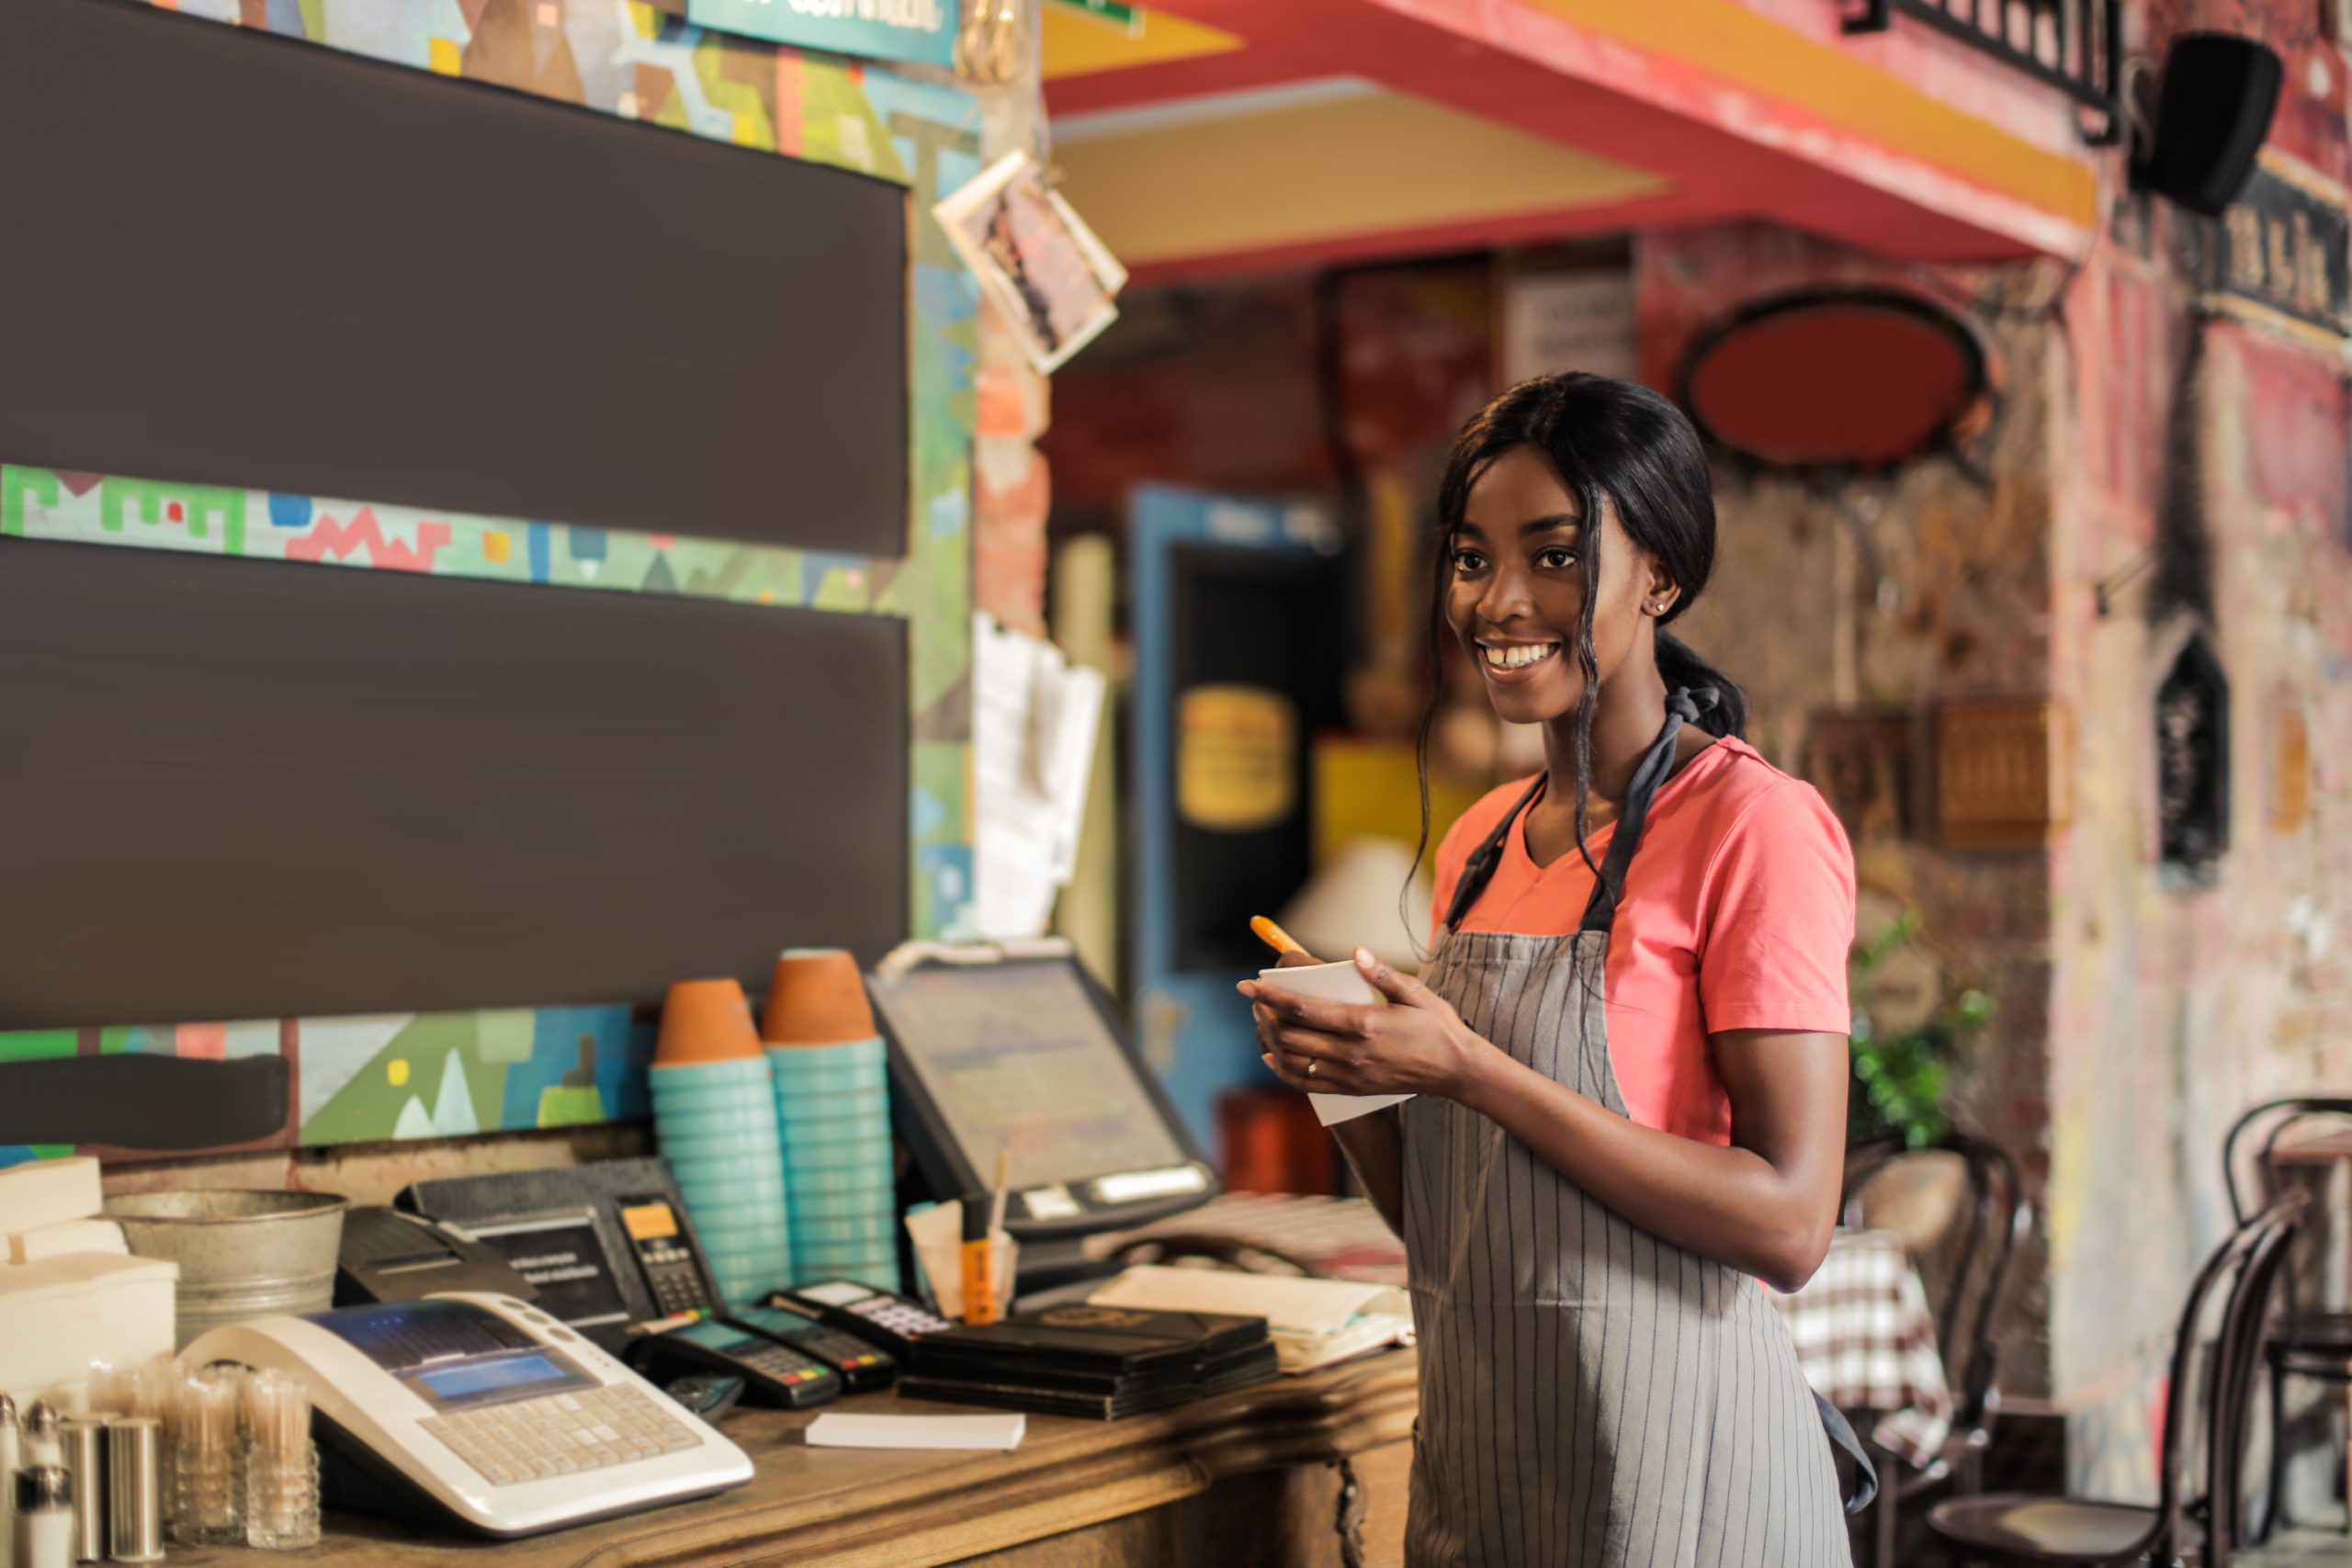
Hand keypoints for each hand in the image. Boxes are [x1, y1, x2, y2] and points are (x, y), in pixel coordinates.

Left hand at [1238, 948, 1493, 1101]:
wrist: (1456, 1071)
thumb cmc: (1437, 1027)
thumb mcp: (1416, 992)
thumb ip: (1381, 973)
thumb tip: (1355, 952)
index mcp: (1363, 1023)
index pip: (1302, 1009)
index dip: (1270, 996)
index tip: (1248, 985)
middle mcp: (1351, 1053)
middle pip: (1290, 1035)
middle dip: (1265, 1015)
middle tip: (1254, 999)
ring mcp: (1349, 1075)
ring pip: (1293, 1060)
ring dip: (1271, 1040)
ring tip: (1263, 1022)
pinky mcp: (1351, 1089)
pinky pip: (1307, 1083)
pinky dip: (1283, 1069)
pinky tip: (1273, 1056)